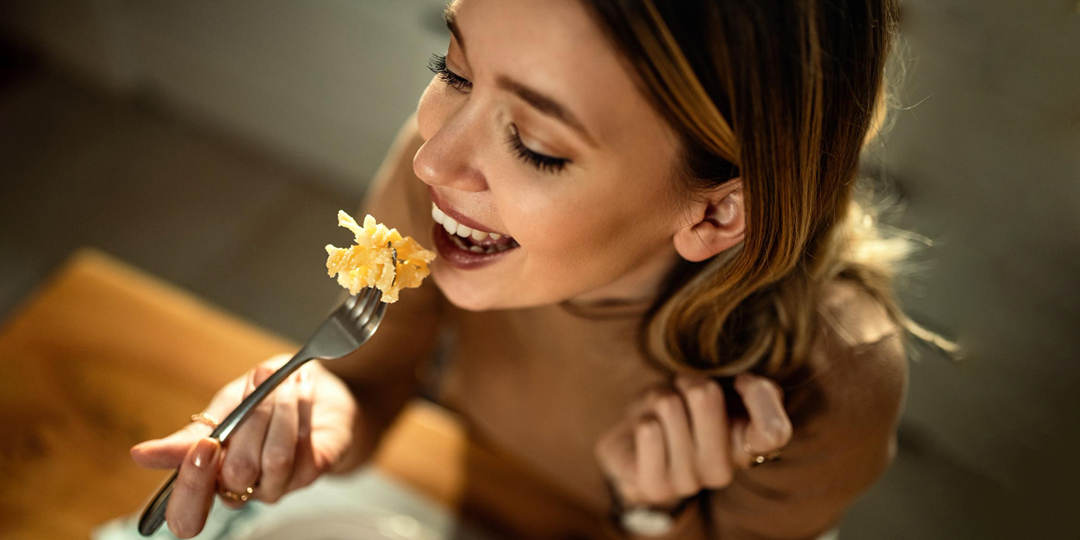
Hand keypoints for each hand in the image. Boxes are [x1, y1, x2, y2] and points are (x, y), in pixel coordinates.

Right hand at [130, 355, 361, 537]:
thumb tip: (140, 455)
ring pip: (273, 459)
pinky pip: (301, 448)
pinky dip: (299, 410)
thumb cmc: (262, 400)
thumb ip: (190, 435)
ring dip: (278, 409)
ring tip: (284, 380)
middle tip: (254, 384)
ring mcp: (278, 485)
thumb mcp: (222, 408)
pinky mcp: (310, 472)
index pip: (187, 513)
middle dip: (248, 422)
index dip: (192, 486)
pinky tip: (301, 389)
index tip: (204, 445)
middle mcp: (241, 489)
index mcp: (208, 476)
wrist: (314, 387)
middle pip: (235, 476)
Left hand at [595, 374, 792, 509]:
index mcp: (747, 448)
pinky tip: (645, 431)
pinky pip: (648, 430)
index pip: (773, 432)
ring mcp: (688, 482)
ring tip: (659, 415)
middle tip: (681, 396)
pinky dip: (642, 417)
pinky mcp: (654, 486)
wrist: (636, 444)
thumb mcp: (722, 390)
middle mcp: (722, 471)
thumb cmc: (684, 410)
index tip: (740, 382)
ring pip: (669, 405)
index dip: (757, 394)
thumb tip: (746, 383)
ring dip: (659, 398)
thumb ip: (752, 388)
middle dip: (687, 382)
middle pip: (705, 395)